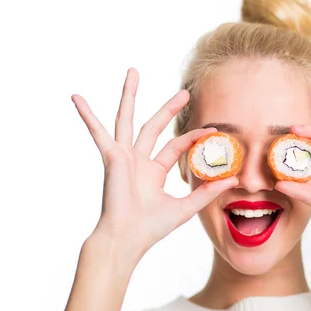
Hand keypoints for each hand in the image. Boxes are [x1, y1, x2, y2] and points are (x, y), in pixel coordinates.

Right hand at [71, 68, 237, 262]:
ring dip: (130, 95)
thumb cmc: (151, 228)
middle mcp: (137, 161)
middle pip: (154, 126)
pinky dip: (87, 116)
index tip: (214, 131)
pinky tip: (77, 98)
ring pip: (128, 119)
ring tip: (133, 71)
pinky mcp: (111, 157)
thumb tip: (233, 180)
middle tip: (185, 91)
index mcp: (153, 171)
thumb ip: (207, 192)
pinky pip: (97, 132)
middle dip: (169, 108)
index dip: (195, 137)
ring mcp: (123, 157)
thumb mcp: (185, 207)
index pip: (176, 145)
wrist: (127, 239)